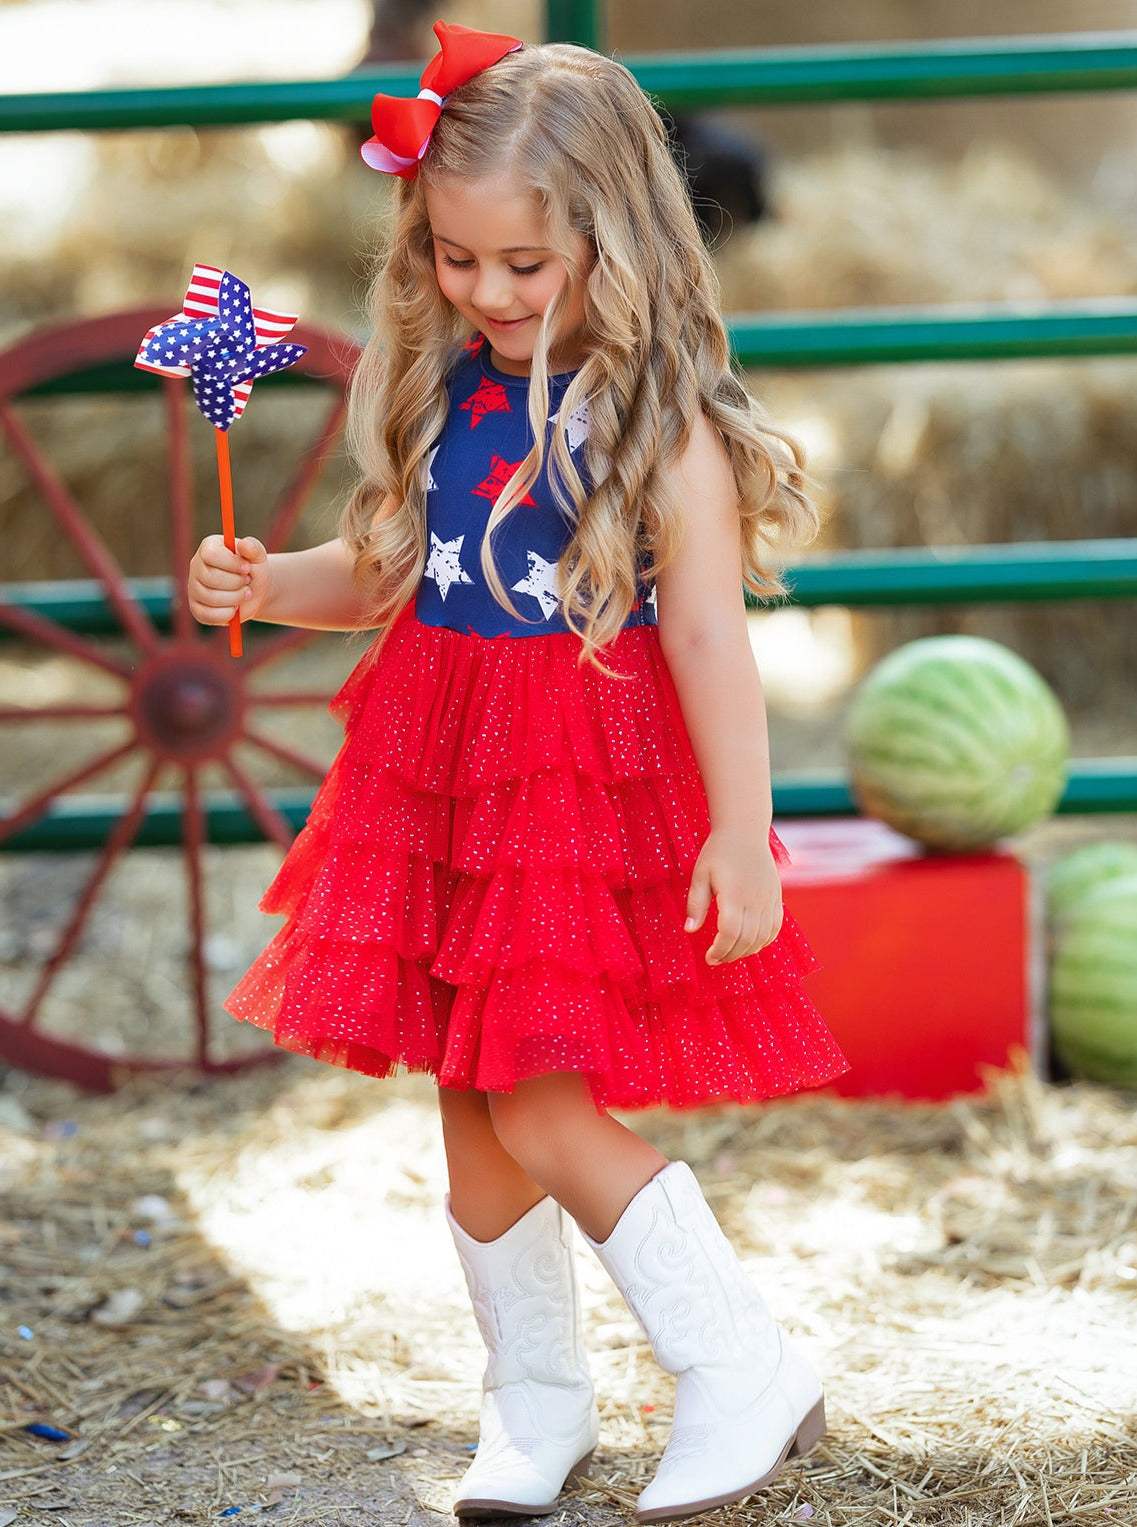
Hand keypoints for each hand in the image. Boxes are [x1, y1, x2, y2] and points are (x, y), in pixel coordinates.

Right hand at [187, 535, 270, 627]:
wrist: (255, 590)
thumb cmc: (253, 569)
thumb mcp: (258, 556)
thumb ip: (253, 548)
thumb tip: (244, 545)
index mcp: (208, 547)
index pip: (211, 555)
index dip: (231, 564)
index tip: (247, 568)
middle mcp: (196, 566)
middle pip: (210, 578)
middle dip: (236, 583)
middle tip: (247, 581)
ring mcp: (194, 589)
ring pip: (211, 597)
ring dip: (235, 598)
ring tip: (245, 593)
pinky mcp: (197, 609)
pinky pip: (209, 615)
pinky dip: (228, 614)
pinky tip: (236, 608)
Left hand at [684, 828, 783, 964]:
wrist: (745, 831)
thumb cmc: (718, 852)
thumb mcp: (700, 875)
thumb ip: (696, 904)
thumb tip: (690, 930)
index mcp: (733, 894)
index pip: (729, 932)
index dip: (719, 950)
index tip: (709, 958)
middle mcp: (755, 899)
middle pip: (746, 939)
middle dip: (730, 955)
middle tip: (716, 959)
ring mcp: (769, 899)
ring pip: (763, 937)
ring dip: (747, 951)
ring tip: (731, 953)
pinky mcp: (776, 897)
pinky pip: (775, 927)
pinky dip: (765, 941)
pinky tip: (751, 944)